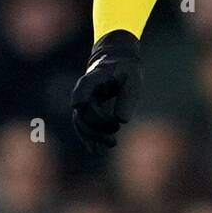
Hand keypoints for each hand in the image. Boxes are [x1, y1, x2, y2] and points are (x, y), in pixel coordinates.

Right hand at [71, 30, 142, 152]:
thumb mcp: (133, 80)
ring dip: (94, 134)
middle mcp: (85, 89)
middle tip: (116, 131)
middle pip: (84, 110)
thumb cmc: (127, 70)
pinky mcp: (87, 109)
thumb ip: (128, 97)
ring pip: (81, 120)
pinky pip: (83, 124)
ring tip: (112, 143)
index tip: (78, 105)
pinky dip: (88, 137)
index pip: (85, 85)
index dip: (80, 94)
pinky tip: (95, 150)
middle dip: (97, 124)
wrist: (117, 62)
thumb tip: (121, 121)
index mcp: (96, 76)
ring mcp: (84, 100)